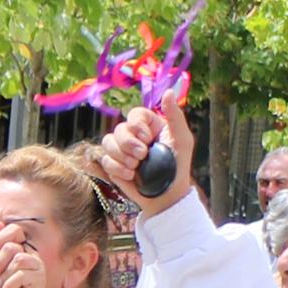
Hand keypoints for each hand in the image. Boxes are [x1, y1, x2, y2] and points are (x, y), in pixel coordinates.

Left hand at [0, 222, 53, 287]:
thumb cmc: (0, 286)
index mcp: (21, 246)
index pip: (14, 230)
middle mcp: (31, 253)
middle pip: (12, 247)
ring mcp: (37, 266)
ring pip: (18, 260)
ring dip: (2, 275)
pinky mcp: (39, 279)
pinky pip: (22, 275)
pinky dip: (8, 285)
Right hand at [97, 86, 193, 212]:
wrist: (168, 196)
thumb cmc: (178, 166)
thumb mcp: (182, 139)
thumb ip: (175, 116)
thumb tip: (168, 92)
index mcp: (149, 126)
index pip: (134, 114)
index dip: (137, 124)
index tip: (147, 137)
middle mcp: (134, 136)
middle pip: (119, 128)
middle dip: (129, 143)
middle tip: (143, 155)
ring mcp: (122, 151)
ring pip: (108, 142)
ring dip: (122, 156)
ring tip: (137, 167)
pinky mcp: (114, 165)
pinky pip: (106, 160)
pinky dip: (118, 168)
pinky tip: (132, 176)